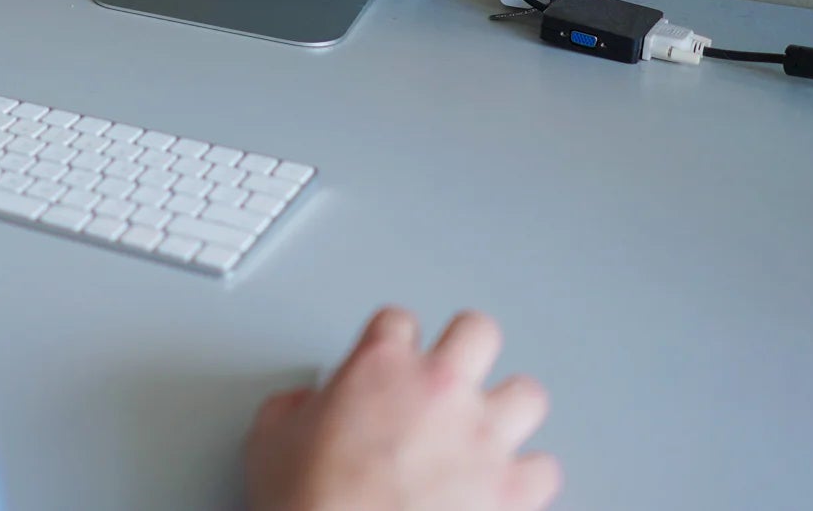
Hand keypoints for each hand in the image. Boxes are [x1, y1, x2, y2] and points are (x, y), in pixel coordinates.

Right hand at [243, 307, 560, 510]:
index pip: (396, 321)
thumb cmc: (310, 503)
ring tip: (490, 426)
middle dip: (466, 347)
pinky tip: (509, 485)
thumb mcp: (268, 439)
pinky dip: (528, 478)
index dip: (390, 340)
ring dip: (509, 410)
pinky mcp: (511, 491)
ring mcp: (482, 438)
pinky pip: (545, 469)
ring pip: (528, 394)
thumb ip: (292, 407)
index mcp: (380, 366)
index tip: (388, 359)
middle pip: (477, 331)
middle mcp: (439, 389)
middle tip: (451, 371)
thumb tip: (302, 409)